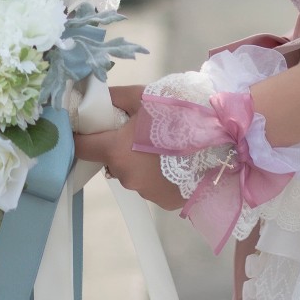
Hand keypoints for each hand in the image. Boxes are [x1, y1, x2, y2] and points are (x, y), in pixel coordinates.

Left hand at [72, 84, 184, 210]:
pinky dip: (156, 175)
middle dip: (118, 147)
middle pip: (109, 160)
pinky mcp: (163, 202)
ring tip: (162, 146)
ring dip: (138, 162)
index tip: (88, 129)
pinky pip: (151, 185)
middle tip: (139, 131)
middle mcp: (125, 177)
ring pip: (131, 174)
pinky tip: (174, 162)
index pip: (81, 148)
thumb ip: (114, 97)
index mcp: (115, 151)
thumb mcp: (143, 97)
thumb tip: (94, 97)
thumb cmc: (177, 115)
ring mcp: (145, 192)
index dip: (82, 137)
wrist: (218, 141)